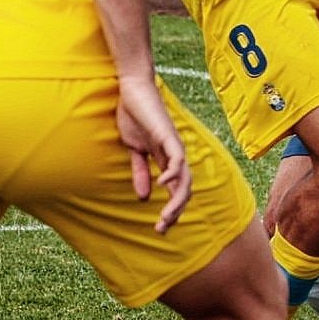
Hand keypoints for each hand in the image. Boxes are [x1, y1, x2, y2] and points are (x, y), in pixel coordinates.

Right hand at [114, 74, 191, 232]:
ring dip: (176, 200)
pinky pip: (176, 157)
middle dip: (175, 211)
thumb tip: (143, 197)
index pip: (176, 190)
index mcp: (166, 159)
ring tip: (166, 216)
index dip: (172, 209)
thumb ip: (140, 171)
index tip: (161, 227)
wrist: (133, 90)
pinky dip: (173, 172)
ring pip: (184, 178)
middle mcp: (175, 155)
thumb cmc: (135, 116)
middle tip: (163, 229)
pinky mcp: (167, 135)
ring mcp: (173, 145)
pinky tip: (163, 184)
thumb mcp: (134, 150)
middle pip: (185, 189)